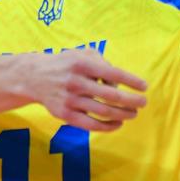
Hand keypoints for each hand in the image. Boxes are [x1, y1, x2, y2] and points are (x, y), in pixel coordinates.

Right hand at [22, 49, 147, 132]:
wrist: (35, 77)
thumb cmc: (67, 64)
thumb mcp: (82, 53)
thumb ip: (102, 63)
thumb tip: (119, 84)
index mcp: (82, 64)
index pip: (113, 74)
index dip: (131, 81)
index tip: (144, 87)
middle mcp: (76, 82)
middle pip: (111, 96)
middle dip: (131, 101)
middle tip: (143, 103)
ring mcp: (70, 100)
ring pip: (103, 112)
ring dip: (123, 114)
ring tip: (133, 113)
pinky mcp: (65, 115)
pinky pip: (90, 125)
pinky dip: (107, 126)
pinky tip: (118, 124)